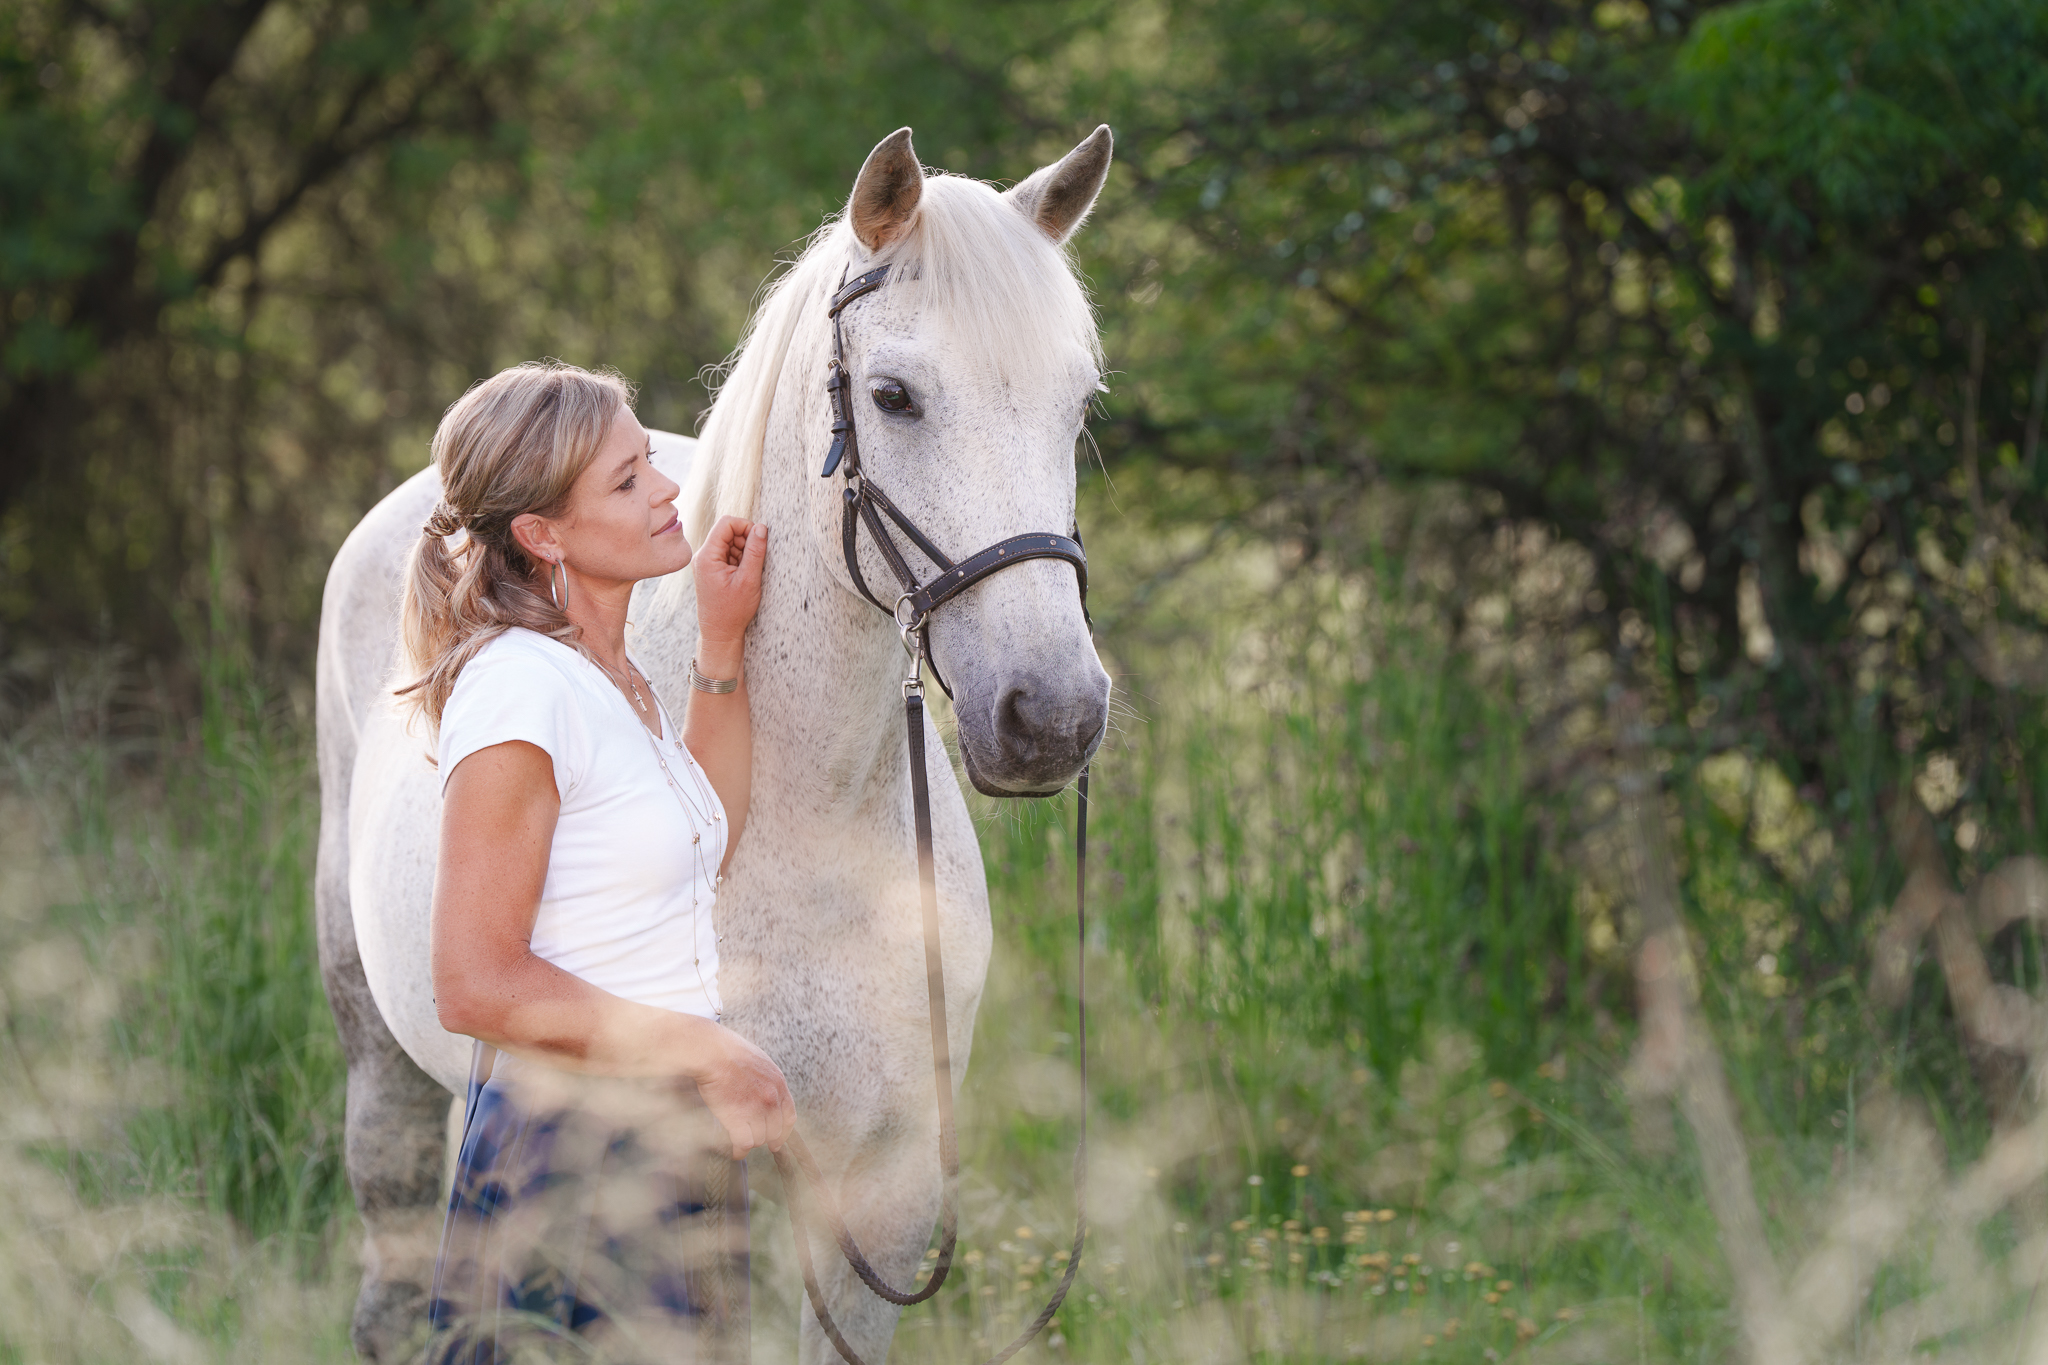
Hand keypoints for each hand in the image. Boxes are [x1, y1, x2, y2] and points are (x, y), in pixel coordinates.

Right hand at [688, 1020, 795, 1158]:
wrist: (711, 1052)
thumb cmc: (727, 1052)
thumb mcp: (758, 1061)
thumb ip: (765, 1079)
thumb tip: (763, 1091)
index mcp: (778, 1083)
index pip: (789, 1116)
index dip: (783, 1132)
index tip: (777, 1141)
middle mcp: (772, 1098)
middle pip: (774, 1131)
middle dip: (764, 1139)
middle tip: (754, 1141)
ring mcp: (756, 1109)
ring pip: (759, 1138)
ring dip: (750, 1142)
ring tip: (740, 1143)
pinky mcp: (738, 1117)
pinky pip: (744, 1143)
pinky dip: (740, 1151)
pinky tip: (735, 1152)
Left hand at [694, 516, 765, 658]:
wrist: (720, 634)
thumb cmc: (732, 611)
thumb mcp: (749, 579)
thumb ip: (755, 551)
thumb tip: (761, 528)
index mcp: (707, 556)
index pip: (727, 523)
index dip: (746, 526)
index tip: (759, 540)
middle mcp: (702, 556)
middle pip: (728, 531)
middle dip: (745, 541)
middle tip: (754, 561)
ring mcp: (706, 563)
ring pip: (729, 543)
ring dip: (744, 552)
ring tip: (748, 573)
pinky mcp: (711, 570)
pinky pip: (728, 554)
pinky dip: (739, 560)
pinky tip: (743, 576)